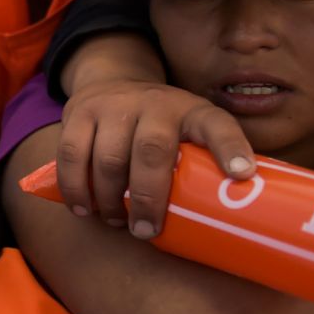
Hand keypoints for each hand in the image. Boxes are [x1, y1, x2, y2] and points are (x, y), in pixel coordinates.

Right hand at [56, 81, 255, 239]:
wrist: (113, 81)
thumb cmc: (161, 125)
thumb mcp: (189, 130)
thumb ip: (204, 161)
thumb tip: (228, 217)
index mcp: (192, 111)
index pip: (217, 126)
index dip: (230, 149)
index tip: (242, 175)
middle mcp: (155, 104)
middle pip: (151, 151)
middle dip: (148, 198)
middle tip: (146, 231)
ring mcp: (114, 105)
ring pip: (107, 157)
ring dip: (110, 199)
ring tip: (117, 222)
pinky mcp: (79, 112)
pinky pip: (71, 154)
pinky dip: (75, 187)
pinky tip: (84, 209)